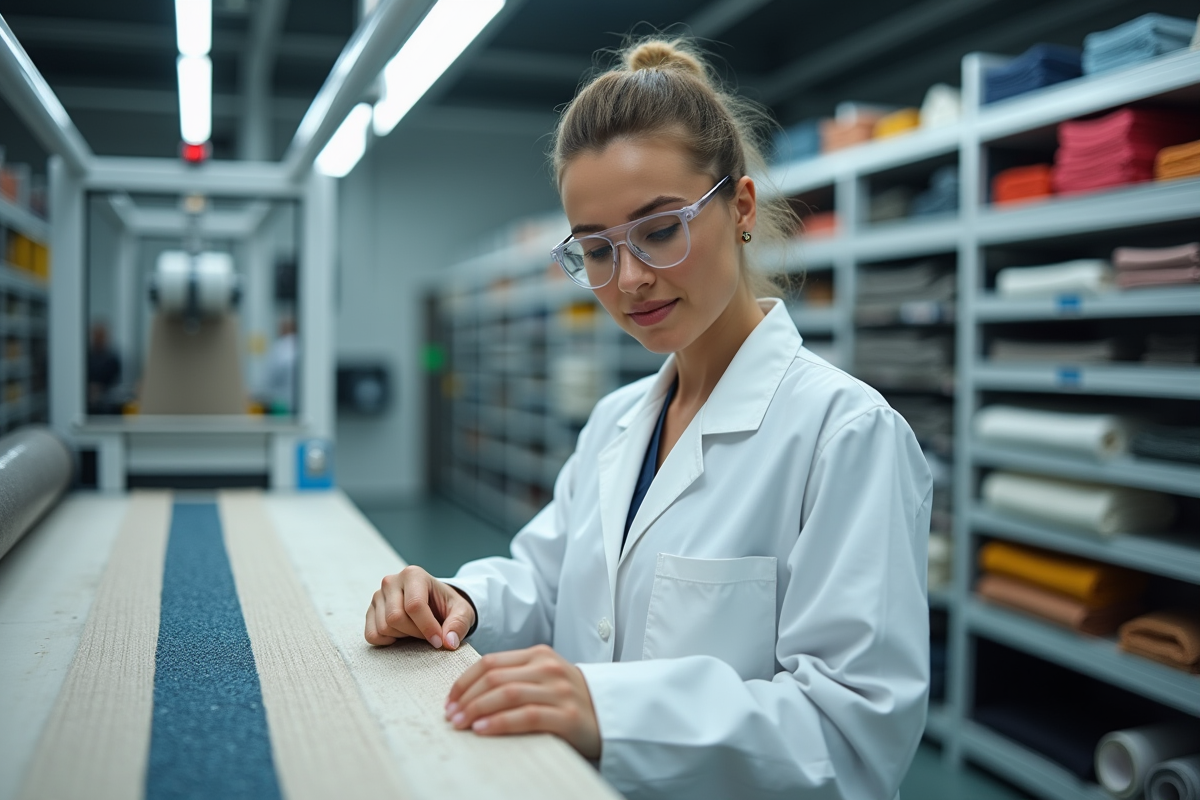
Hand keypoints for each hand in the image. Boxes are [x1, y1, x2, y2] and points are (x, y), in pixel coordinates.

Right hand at [364, 565, 475, 649]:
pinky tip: (401, 635)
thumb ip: (458, 625)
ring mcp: (378, 596)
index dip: (427, 628)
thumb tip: (449, 642)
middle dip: (415, 633)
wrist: (435, 604)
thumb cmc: (447, 606)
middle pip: (395, 618)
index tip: (439, 641)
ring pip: (383, 627)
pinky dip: (386, 641)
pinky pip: (372, 635)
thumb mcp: (462, 612)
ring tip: (416, 630)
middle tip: (428, 634)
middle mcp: (392, 581)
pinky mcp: (371, 611)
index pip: (414, 606)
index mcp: (413, 575)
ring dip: (402, 637)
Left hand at [444, 644, 600, 759]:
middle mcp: (548, 668)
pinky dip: (500, 722)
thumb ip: (515, 676)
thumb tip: (470, 693)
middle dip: (466, 696)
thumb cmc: (570, 700)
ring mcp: (560, 691)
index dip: (465, 680)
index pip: (491, 662)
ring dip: (477, 709)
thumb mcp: (544, 678)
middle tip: (450, 714)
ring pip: (507, 694)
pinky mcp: (567, 716)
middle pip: (495, 677)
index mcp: (539, 655)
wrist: (611, 715)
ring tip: (460, 723)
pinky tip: (483, 729)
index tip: (449, 698)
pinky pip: (526, 716)